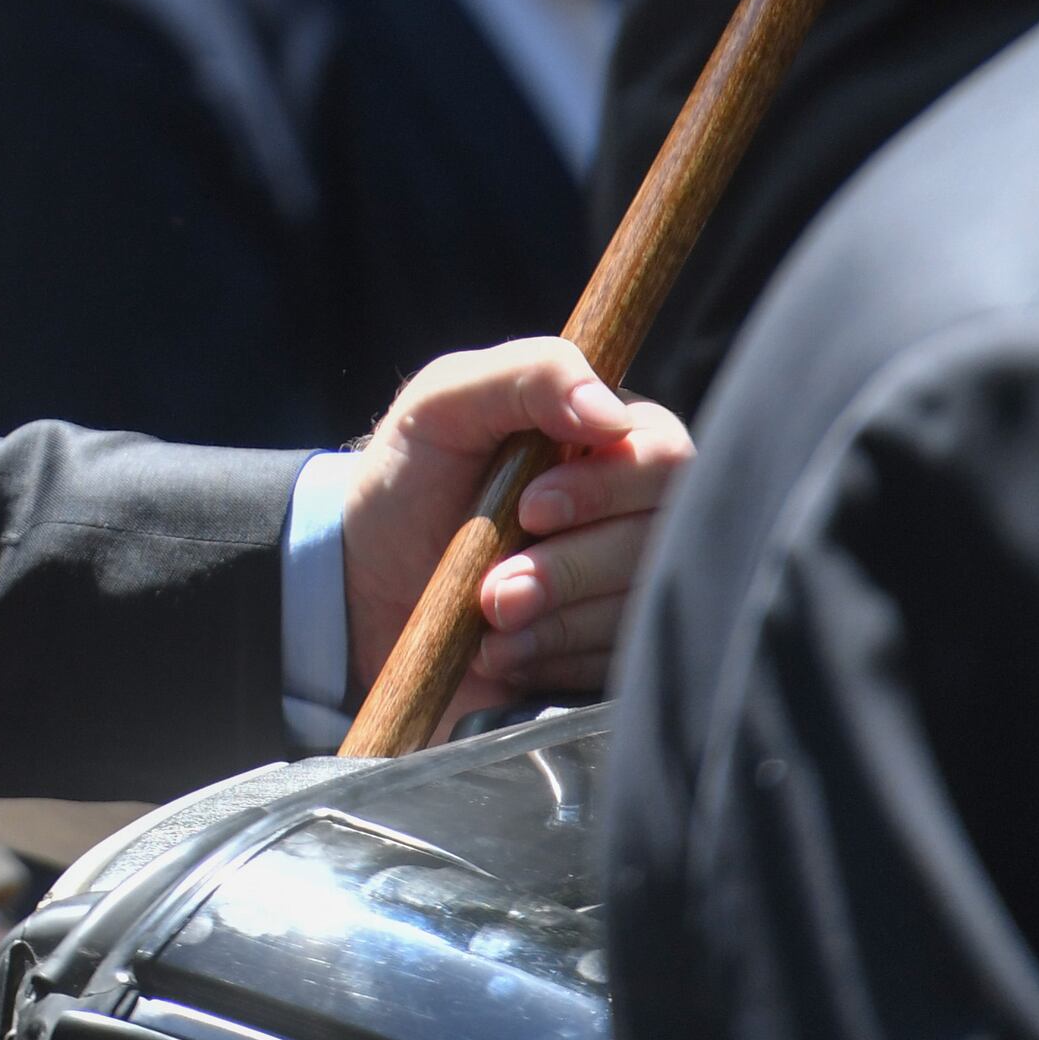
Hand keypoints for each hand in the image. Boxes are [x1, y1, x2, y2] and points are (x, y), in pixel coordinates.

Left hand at [336, 338, 693, 716]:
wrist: (371, 585)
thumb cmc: (412, 480)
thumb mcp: (443, 405)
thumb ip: (526, 377)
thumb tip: (611, 412)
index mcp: (617, 436)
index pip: (667, 458)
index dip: (604, 490)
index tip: (527, 510)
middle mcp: (644, 508)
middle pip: (662, 541)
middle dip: (566, 569)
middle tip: (492, 587)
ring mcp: (636, 581)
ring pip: (641, 608)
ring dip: (551, 621)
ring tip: (486, 615)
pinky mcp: (620, 646)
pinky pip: (619, 662)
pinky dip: (550, 657)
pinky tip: (503, 648)